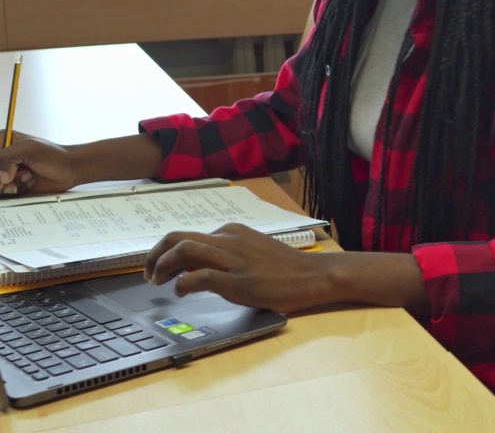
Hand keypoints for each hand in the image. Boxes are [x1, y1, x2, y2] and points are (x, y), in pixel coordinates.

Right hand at [0, 133, 77, 195]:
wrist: (72, 170)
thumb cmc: (54, 155)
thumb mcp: (28, 150)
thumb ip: (6, 159)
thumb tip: (0, 177)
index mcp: (1, 142)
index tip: (6, 174)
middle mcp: (2, 159)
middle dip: (2, 178)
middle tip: (11, 177)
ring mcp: (6, 174)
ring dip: (9, 185)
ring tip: (26, 177)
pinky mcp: (12, 187)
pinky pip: (4, 194)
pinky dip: (15, 191)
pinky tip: (28, 183)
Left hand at [144, 223, 334, 313]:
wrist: (315, 276)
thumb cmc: (286, 268)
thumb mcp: (253, 251)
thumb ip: (226, 254)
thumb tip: (194, 268)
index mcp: (232, 231)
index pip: (187, 235)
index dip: (165, 253)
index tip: (160, 268)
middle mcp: (229, 239)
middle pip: (176, 238)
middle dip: (154, 255)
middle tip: (148, 274)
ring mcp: (234, 259)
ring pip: (183, 250)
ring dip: (161, 267)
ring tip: (157, 283)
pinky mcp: (238, 280)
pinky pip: (199, 276)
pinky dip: (183, 284)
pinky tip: (182, 292)